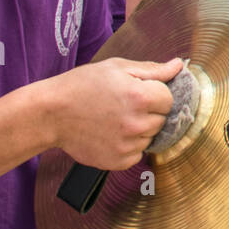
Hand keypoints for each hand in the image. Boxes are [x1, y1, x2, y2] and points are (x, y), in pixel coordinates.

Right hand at [44, 57, 181, 169]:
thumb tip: (178, 66)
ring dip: (140, 130)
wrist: (51, 114)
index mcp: (141, 97)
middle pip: (162, 119)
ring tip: (114, 119)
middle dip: (149, 112)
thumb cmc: (82, 86)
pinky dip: (129, 146)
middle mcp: (137, 124)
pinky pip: (137, 153)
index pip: (169, 99)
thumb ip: (152, 69)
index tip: (139, 92)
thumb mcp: (117, 68)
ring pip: (151, 137)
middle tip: (124, 105)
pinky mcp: (119, 161)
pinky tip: (110, 133)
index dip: (156, 94)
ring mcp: (128, 145)